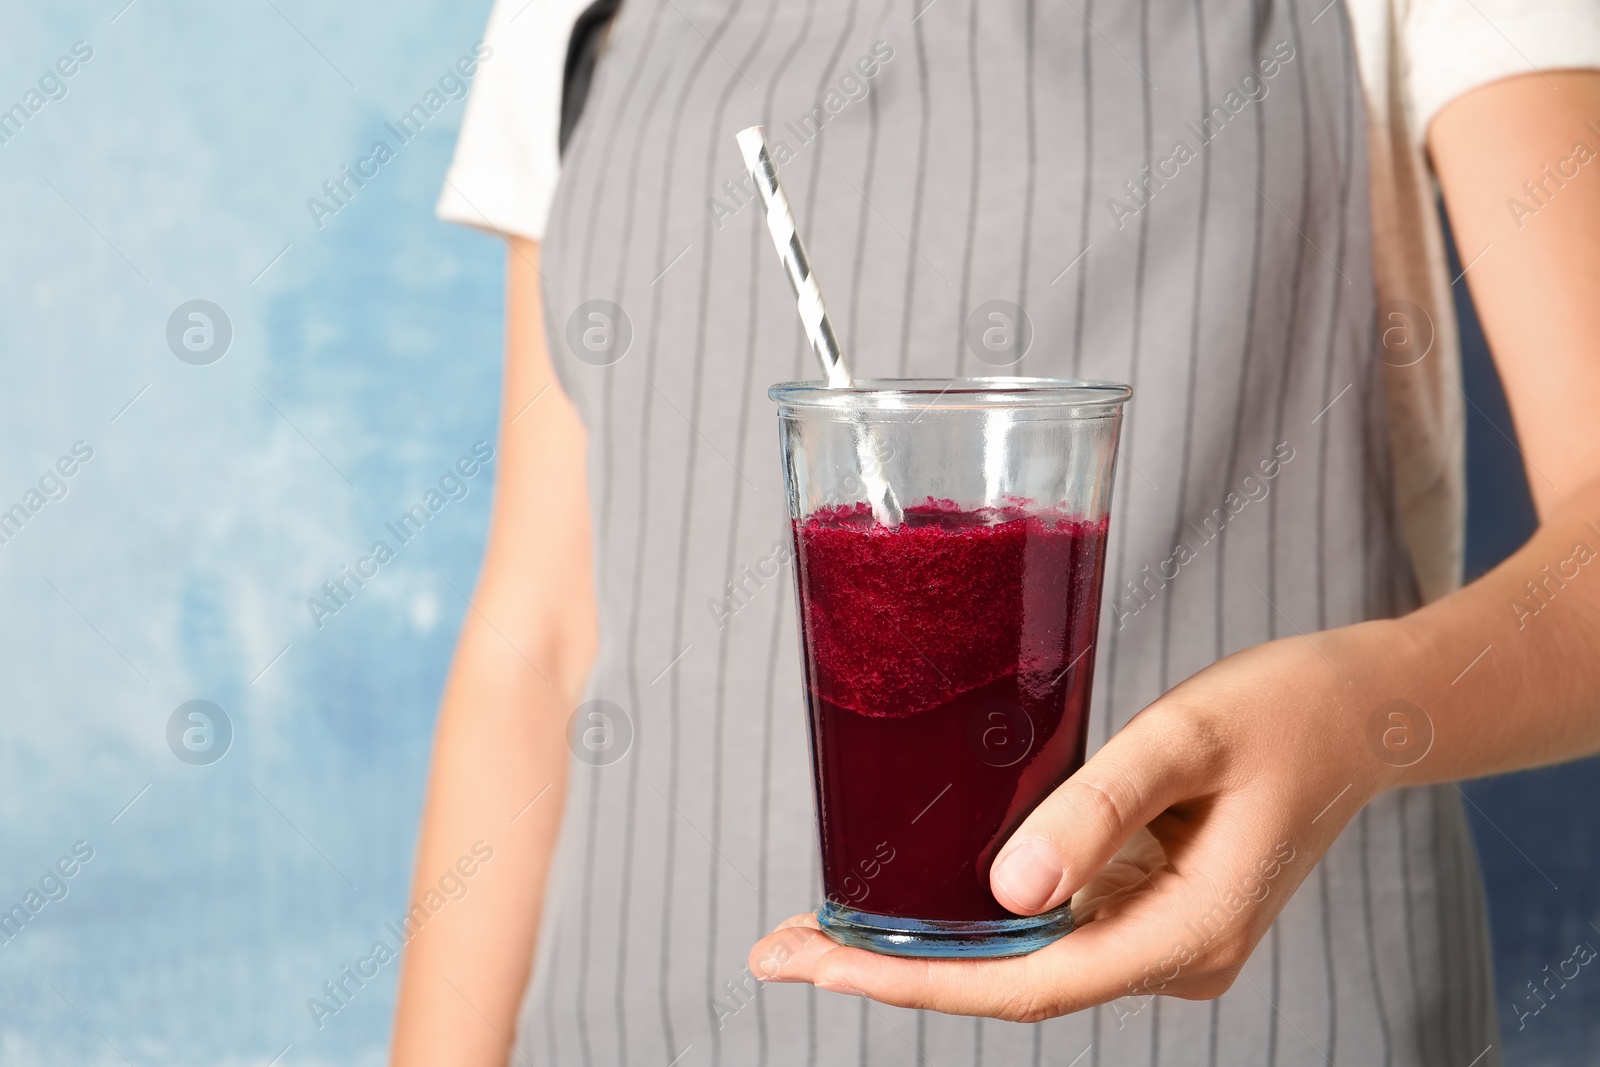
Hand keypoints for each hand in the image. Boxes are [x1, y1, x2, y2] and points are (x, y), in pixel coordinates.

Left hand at [749, 623, 1398, 1020]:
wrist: (1363, 709)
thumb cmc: (1285, 710)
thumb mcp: (1183, 740)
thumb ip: (1095, 811)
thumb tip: (1002, 895)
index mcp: (1184, 935)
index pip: (1025, 985)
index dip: (914, 982)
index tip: (817, 967)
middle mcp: (1169, 956)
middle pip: (1009, 983)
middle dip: (891, 972)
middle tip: (779, 950)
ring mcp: (1159, 937)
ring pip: (1023, 960)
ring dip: (922, 949)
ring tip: (820, 931)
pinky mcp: (1150, 906)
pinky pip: (1048, 926)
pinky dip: (971, 919)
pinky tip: (909, 902)